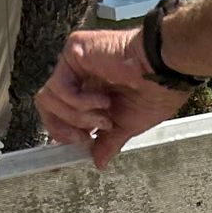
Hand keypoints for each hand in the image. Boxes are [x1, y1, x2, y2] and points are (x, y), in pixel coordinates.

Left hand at [34, 26, 190, 167]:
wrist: (165, 74)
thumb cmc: (155, 94)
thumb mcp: (127, 125)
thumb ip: (108, 140)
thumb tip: (99, 162)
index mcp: (89, 89)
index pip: (58, 111)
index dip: (64, 131)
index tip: (85, 143)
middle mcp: (78, 74)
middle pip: (46, 105)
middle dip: (63, 128)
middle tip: (86, 137)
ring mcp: (74, 62)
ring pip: (48, 98)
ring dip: (76, 117)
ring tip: (103, 117)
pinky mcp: (74, 50)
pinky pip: (58, 87)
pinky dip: (79, 103)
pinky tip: (103, 101)